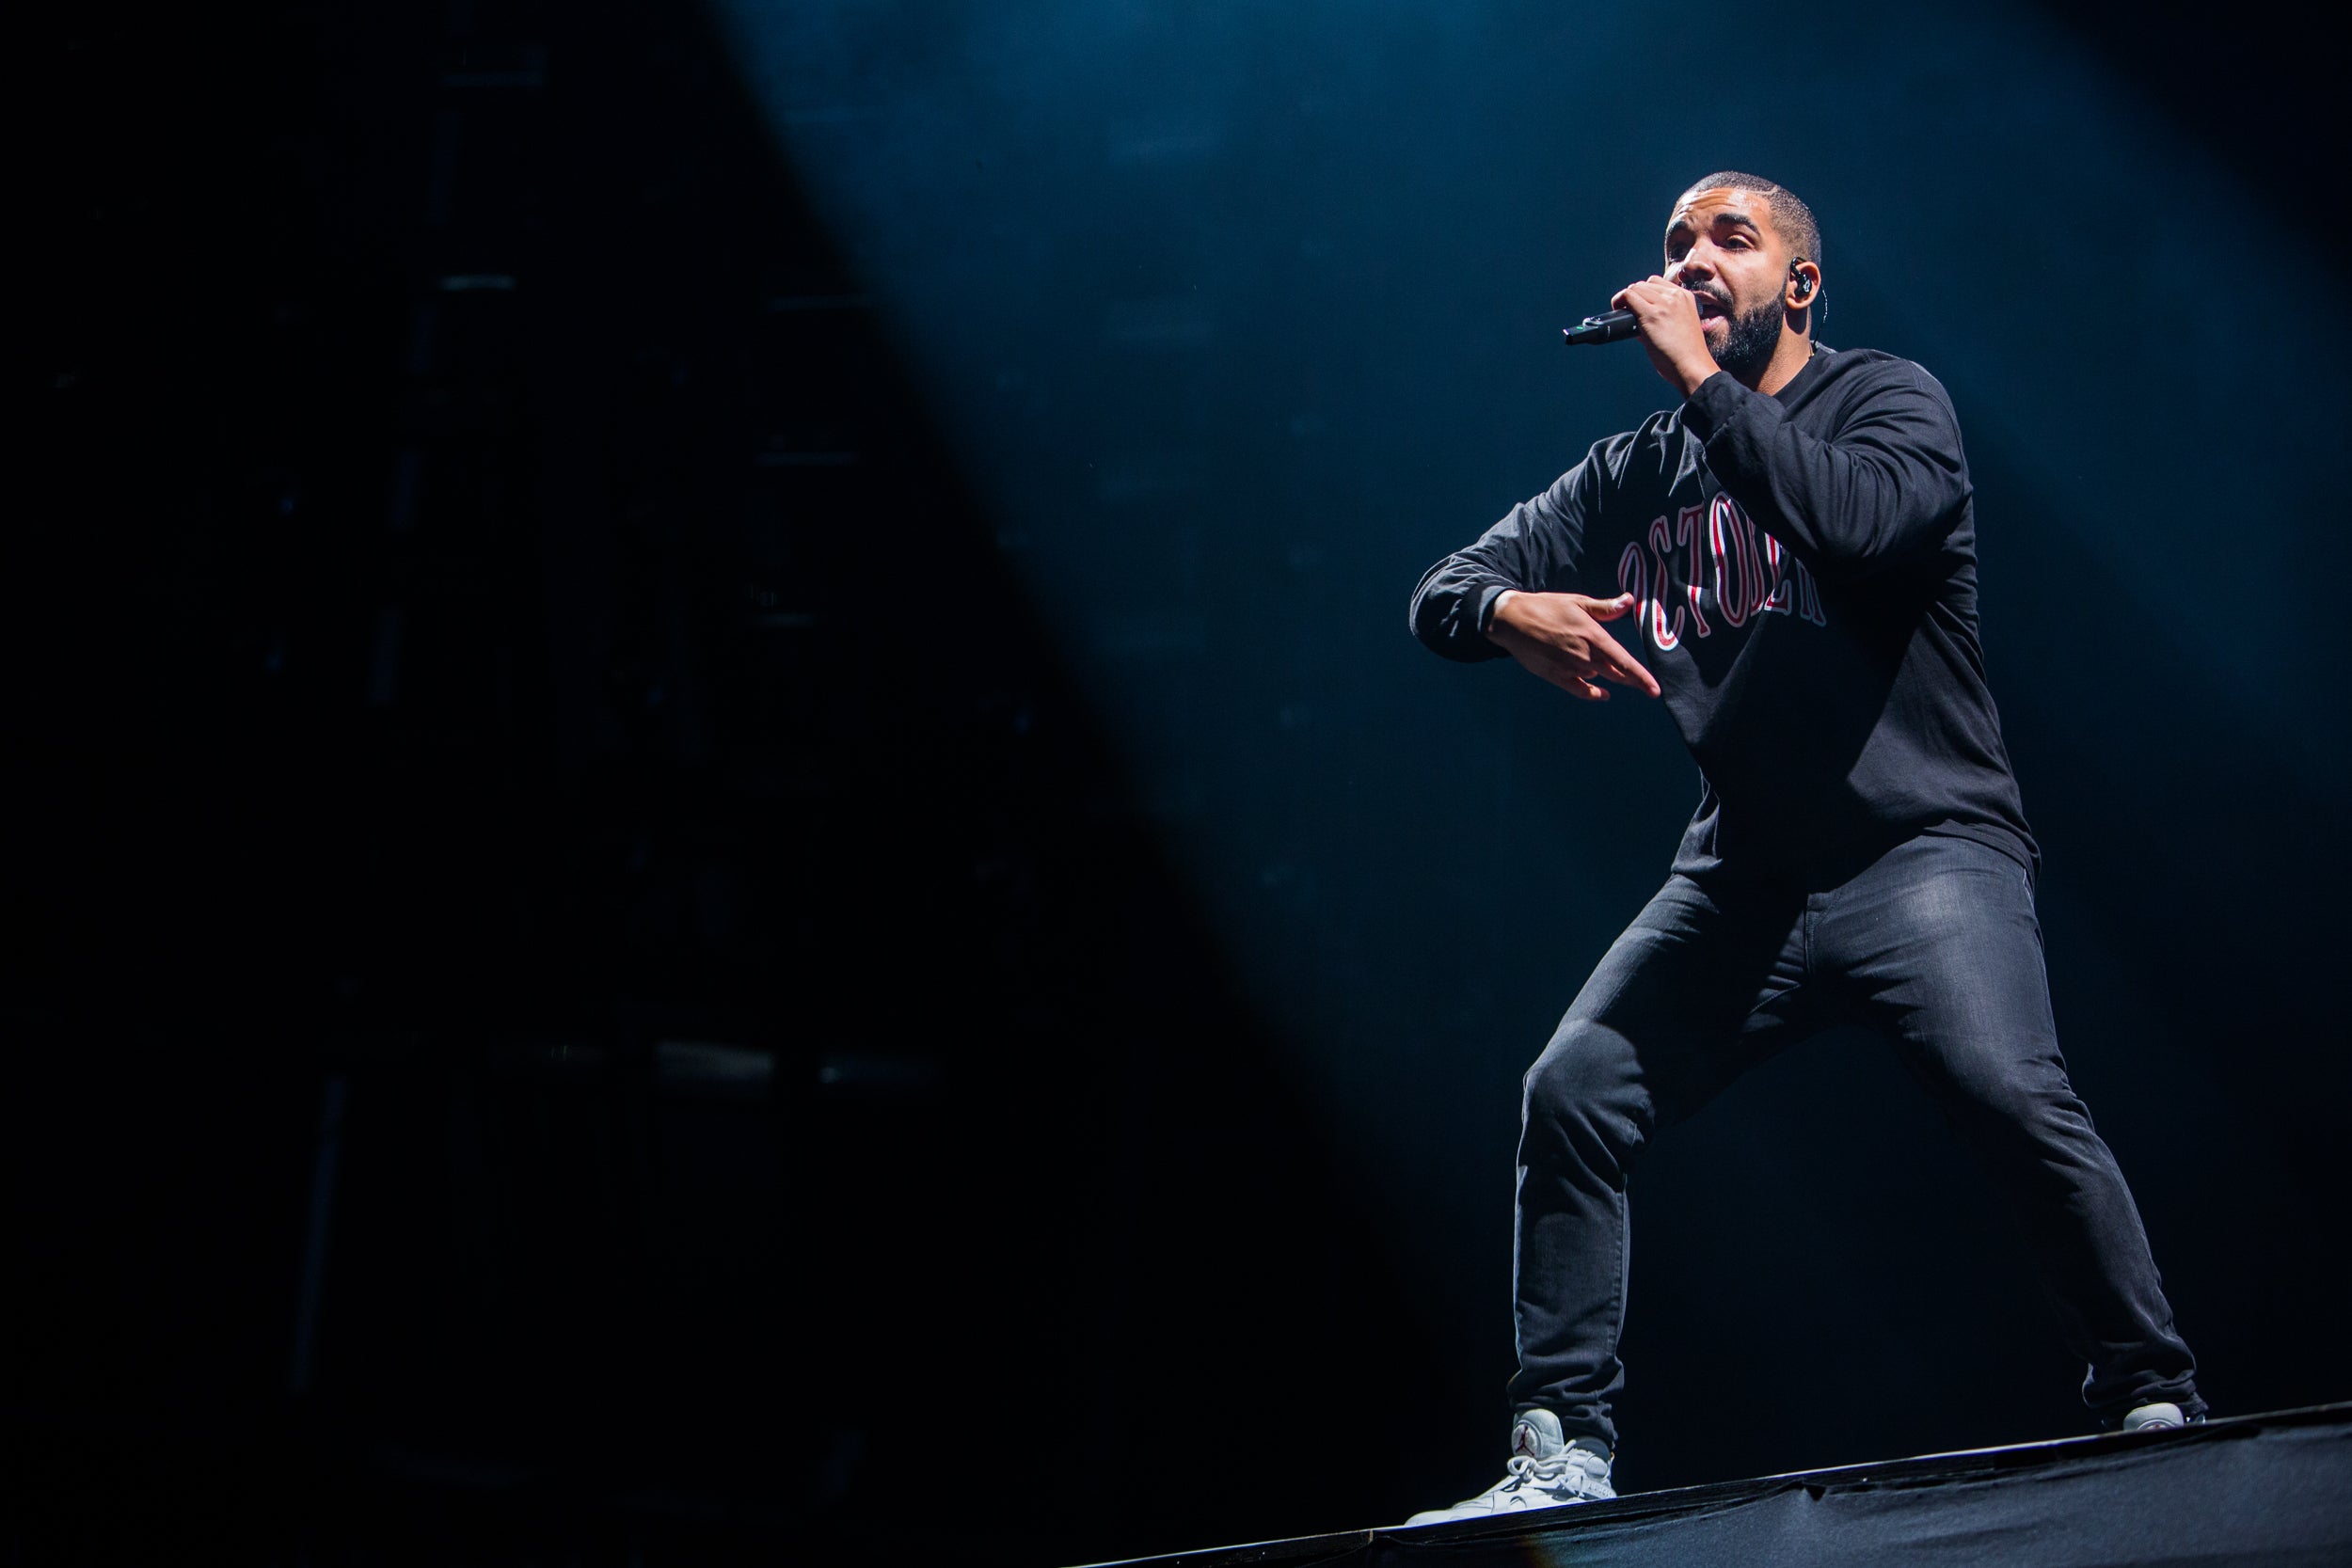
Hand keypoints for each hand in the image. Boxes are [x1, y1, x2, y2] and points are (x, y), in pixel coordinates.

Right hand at [1488, 590, 1659, 701]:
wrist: (1513, 620)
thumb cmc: (1546, 607)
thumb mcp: (1577, 602)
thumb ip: (1605, 607)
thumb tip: (1629, 601)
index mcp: (1593, 636)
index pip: (1623, 662)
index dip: (1641, 677)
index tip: (1655, 690)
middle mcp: (1584, 655)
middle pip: (1616, 674)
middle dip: (1632, 680)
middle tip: (1647, 687)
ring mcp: (1570, 667)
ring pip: (1599, 677)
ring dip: (1610, 676)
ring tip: (1618, 674)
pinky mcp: (1556, 676)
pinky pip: (1580, 690)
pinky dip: (1593, 693)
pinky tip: (1602, 693)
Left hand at [1609, 276, 1717, 397]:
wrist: (1692, 367)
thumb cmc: (1685, 356)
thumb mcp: (1678, 328)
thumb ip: (1659, 320)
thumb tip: (1636, 323)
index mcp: (1685, 297)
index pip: (1658, 284)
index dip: (1644, 293)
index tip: (1639, 307)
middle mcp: (1676, 296)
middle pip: (1645, 284)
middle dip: (1634, 296)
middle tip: (1629, 313)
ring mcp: (1665, 304)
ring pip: (1636, 288)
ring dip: (1626, 299)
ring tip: (1623, 314)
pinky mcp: (1653, 315)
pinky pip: (1629, 296)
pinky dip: (1619, 301)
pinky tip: (1618, 311)